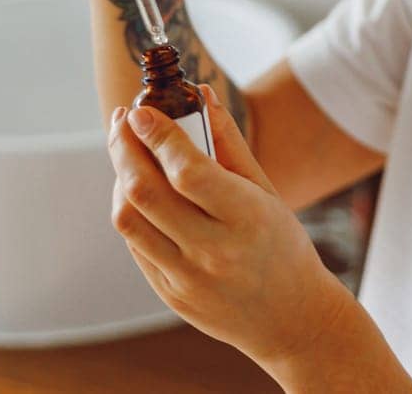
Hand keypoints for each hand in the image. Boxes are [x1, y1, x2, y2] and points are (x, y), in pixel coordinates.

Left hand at [107, 83, 347, 370]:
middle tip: (121, 121)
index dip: (157, 136)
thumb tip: (202, 95)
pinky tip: (140, 191)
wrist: (291, 317)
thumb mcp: (266, 190)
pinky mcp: (170, 295)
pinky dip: (131, 211)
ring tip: (127, 154)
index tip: (140, 109)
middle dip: (124, 148)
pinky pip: (136, 244)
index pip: (187, 171)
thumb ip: (229, 142)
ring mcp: (187, 278)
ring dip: (120, 179)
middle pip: (145, 192)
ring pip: (129, 219)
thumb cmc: (283, 245)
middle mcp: (213, 250)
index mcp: (245, 217)